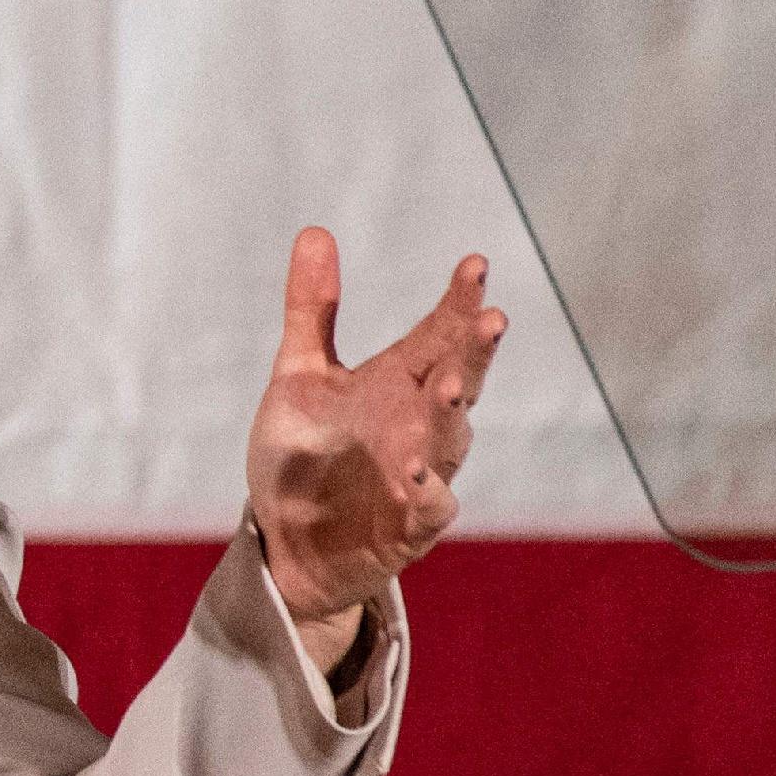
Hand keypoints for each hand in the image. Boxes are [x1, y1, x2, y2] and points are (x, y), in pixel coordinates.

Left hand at [243, 229, 504, 668]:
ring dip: (449, 416)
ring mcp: (419, 475)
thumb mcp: (298, 378)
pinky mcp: (409, 526)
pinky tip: (414, 474)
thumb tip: (315, 231)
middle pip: (458, 381)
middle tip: (489, 320)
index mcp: (397, 382)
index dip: (458, 302)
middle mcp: (418, 424)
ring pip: (449, 442)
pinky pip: (429, 508)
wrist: (286, 545)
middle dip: (473, 352)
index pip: (438, 333)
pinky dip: (427, 491)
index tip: (474, 264)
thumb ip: (311, 311)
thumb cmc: (303, 456)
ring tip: (447, 387)